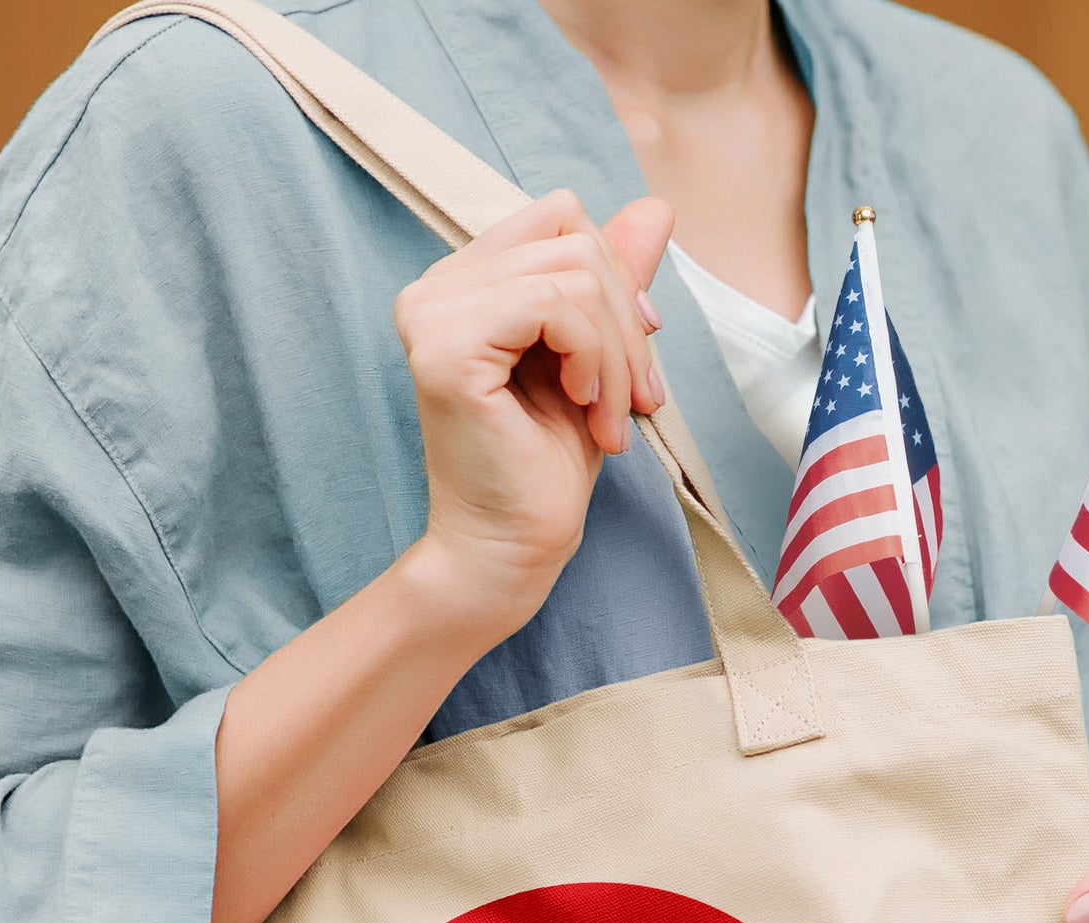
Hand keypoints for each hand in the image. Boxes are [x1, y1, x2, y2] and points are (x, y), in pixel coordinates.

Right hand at [395, 188, 675, 643]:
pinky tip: (588, 408)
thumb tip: (655, 208)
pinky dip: (595, 357)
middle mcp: (435, 289)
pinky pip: (554, 304)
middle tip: (639, 400)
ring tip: (612, 418)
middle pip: (571, 237)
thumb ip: (612, 283)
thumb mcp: (596, 358)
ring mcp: (433, 313)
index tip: (636, 358)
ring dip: (617, 352)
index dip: (616, 276)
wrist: (512, 549)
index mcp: (463, 285)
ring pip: (572, 272)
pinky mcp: (446, 347)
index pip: (559, 219)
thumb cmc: (545, 468)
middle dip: (625, 320)